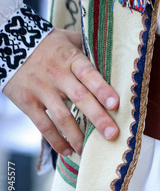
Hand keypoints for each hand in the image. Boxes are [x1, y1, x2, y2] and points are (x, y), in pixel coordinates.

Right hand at [3, 29, 119, 155]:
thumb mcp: (70, 39)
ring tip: (90, 150)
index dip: (102, 89)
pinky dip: (56, 141)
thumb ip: (91, 50)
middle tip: (112, 135)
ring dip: (78, 136)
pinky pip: (43, 125)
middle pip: (80, 98)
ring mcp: (41, 90)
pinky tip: (68, 151)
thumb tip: (118, 62)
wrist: (8, 42)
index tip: (115, 104)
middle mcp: (57, 75)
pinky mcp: (27, 102)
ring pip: (62, 117)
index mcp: (71, 58)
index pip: (89, 74)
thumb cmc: (49, 43)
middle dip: (98, 118)